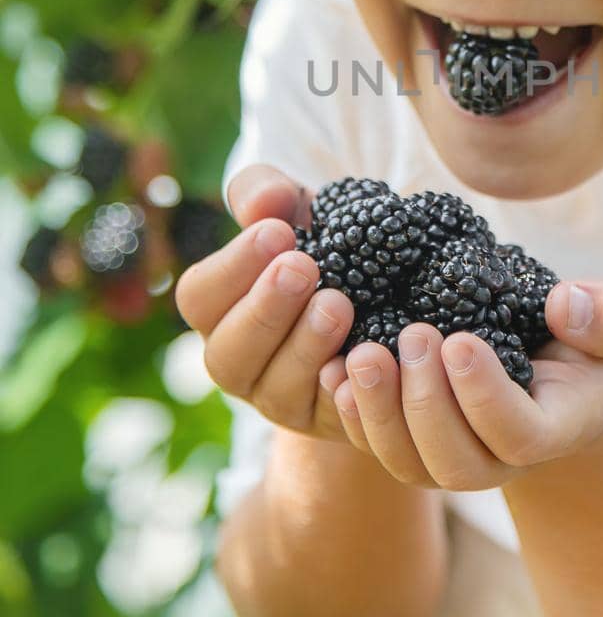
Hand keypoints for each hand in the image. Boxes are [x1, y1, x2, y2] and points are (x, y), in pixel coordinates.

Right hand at [174, 164, 355, 442]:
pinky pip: (333, 419)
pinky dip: (346, 392)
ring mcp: (285, 400)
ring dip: (306, 346)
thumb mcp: (294, 211)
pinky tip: (368, 356)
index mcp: (219, 311)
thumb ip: (266, 193)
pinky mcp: (332, 423)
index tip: (277, 232)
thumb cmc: (324, 246)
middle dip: (265, 310)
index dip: (233, 267)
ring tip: (338, 304)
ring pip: (277, 391)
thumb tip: (265, 203)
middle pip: (229, 355)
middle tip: (304, 267)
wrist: (388, 292)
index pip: (200, 297)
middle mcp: (242, 364)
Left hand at [322, 280, 602, 489]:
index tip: (460, 339)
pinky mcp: (413, 444)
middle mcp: (500, 460)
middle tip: (413, 335)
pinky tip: (334, 372)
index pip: (518, 435)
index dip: (484, 396)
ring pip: (408, 465)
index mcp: (554, 431)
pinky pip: (377, 448)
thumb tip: (565, 306)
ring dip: (380, 413)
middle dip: (426, 403)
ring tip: (362, 353)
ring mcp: (452, 458)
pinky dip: (352, 415)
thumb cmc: (592, 345)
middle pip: (456, 464)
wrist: (556, 375)